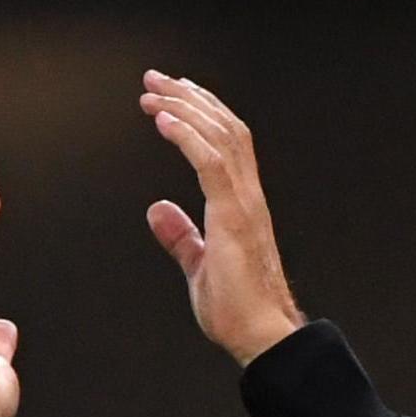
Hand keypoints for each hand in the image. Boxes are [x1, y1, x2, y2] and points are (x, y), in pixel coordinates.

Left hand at [140, 72, 303, 366]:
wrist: (261, 335)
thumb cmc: (238, 310)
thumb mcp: (200, 266)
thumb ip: (181, 236)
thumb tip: (157, 210)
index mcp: (242, 204)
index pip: (226, 142)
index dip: (199, 113)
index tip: (170, 97)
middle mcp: (248, 195)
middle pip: (223, 127)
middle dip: (188, 98)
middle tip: (155, 80)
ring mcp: (244, 204)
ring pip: (220, 136)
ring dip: (184, 109)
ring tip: (154, 94)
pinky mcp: (234, 217)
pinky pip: (210, 163)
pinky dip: (187, 137)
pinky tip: (165, 122)